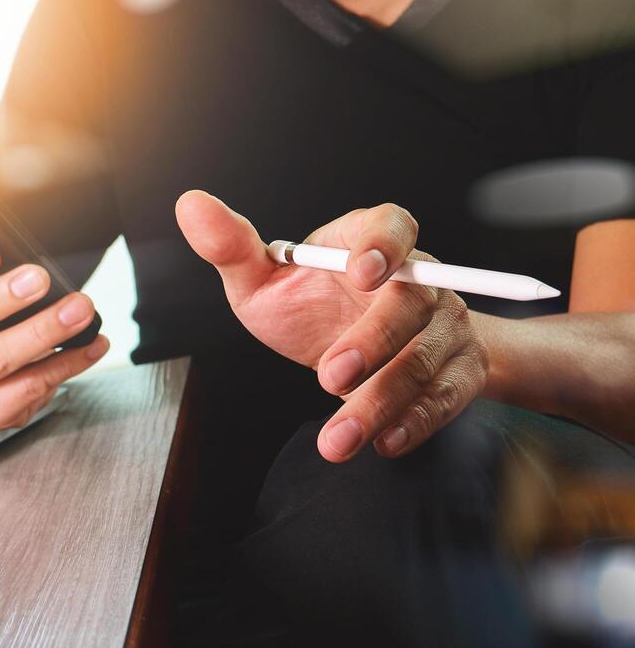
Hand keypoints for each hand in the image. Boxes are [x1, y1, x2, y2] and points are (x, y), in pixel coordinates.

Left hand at [175, 191, 488, 462]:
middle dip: (374, 342)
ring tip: (339, 438)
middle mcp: (417, 280)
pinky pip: (446, 396)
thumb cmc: (311, 306)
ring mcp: (442, 326)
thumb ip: (232, 248)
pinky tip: (384, 441)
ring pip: (425, 360)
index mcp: (369, 241)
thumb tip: (191, 206)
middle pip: (410, 302)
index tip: (361, 273)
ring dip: (382, 401)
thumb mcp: (265, 280)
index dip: (382, 245)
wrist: (362, 353)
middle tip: (331, 376)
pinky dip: (418, 422)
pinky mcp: (456, 371)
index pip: (391, 226)